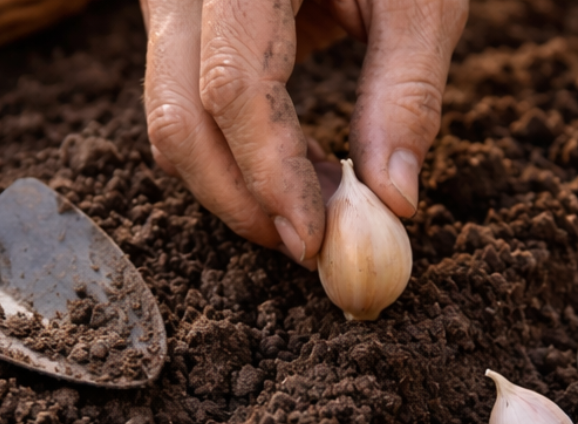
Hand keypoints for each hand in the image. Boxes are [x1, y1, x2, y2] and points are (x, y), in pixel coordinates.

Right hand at [140, 0, 468, 267]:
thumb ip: (406, 93)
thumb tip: (394, 203)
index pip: (232, 84)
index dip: (268, 172)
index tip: (314, 239)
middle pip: (178, 116)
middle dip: (239, 199)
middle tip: (308, 246)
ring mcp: (172, 2)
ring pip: (171, 121)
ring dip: (238, 185)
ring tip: (317, 204)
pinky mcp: (180, 25)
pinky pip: (183, 106)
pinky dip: (235, 157)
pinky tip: (296, 167)